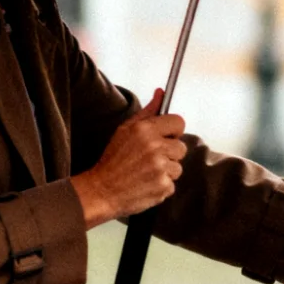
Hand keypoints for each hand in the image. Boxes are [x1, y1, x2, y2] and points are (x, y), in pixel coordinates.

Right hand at [71, 90, 185, 227]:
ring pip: (178, 167)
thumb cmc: (113, 160)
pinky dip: (161, 185)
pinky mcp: (163, 186)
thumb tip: (161, 93)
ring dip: (166, 171)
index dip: (174, 131)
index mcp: (145, 130)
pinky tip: (146, 183)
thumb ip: (147, 112)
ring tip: (146, 172)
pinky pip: (172, 184)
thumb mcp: (125, 130)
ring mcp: (160, 168)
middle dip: (169, 153)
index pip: (179, 122)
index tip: (167, 137)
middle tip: (150, 159)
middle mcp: (154, 147)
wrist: (101, 190)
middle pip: (181, 147)